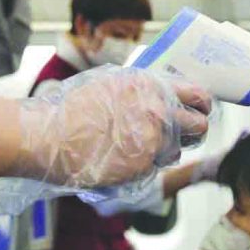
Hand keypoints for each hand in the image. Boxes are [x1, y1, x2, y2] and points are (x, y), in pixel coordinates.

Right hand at [16, 65, 210, 186]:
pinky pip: (155, 167)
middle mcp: (157, 113)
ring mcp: (152, 142)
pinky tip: (122, 156)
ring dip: (166, 149)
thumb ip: (143, 89)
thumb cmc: (72, 108)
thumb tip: (167, 94)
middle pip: (200, 126)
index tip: (200, 110)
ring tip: (138, 144)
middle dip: (195, 130)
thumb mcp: (112, 83)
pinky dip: (144, 164)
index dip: (203, 105)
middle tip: (184, 133)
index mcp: (151, 87)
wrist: (47, 136)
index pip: (198, 94)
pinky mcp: (142, 167)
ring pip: (178, 150)